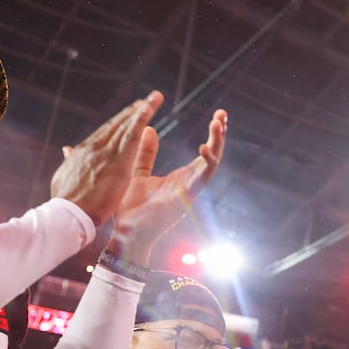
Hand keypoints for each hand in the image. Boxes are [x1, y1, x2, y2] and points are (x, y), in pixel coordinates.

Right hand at [50, 92, 162, 224]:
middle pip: (117, 125)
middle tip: (145, 101)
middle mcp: (95, 147)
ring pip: (126, 125)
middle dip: (131, 112)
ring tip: (153, 99)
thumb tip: (67, 150)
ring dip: (140, 111)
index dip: (118, 122)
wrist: (68, 214)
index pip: (105, 133)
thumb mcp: (65, 177)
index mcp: (84, 152)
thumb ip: (70, 161)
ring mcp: (107, 152)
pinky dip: (141, 119)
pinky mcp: (118, 160)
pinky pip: (132, 134)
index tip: (128, 114)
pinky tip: (149, 109)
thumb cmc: (66, 202)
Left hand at [108, 109, 226, 264]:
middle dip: (220, 134)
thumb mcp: (137, 173)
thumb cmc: (131, 210)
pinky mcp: (187, 197)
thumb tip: (148, 130)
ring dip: (217, 143)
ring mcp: (191, 190)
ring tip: (218, 123)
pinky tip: (204, 146)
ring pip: (213, 163)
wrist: (126, 235)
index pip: (204, 153)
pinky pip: (203, 178)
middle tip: (223, 114)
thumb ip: (146, 153)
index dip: (212, 135)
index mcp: (182, 178)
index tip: (216, 116)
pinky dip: (207, 162)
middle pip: (213, 155)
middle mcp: (191, 183)